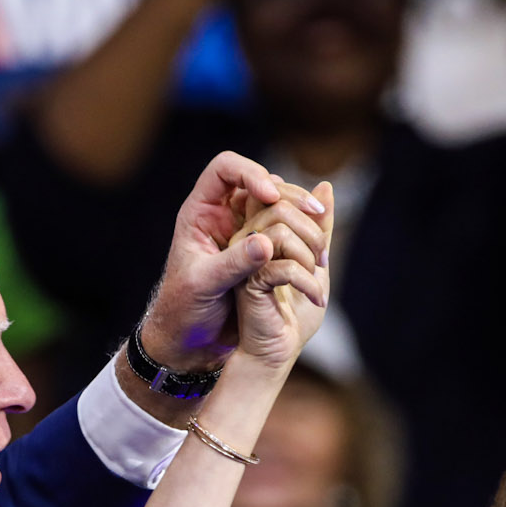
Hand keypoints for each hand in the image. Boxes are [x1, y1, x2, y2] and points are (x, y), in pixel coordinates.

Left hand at [139, 152, 330, 372]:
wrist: (188, 337)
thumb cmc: (184, 310)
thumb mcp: (204, 285)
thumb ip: (233, 263)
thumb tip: (267, 243)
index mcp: (201, 212)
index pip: (226, 169)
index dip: (250, 173)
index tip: (270, 196)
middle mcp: (224, 214)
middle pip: (262, 182)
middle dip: (289, 193)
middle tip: (314, 212)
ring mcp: (244, 230)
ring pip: (279, 204)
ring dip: (303, 214)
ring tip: (321, 229)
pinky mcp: (260, 249)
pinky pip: (288, 230)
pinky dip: (304, 234)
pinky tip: (318, 246)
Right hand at [229, 181, 333, 371]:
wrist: (279, 350)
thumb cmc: (294, 311)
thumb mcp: (315, 262)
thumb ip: (320, 227)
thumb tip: (325, 186)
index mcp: (259, 231)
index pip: (280, 197)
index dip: (306, 208)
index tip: (324, 243)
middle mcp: (246, 240)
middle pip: (279, 207)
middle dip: (312, 232)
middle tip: (324, 262)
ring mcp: (242, 260)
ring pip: (278, 232)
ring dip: (309, 255)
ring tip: (318, 280)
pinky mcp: (246, 283)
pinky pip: (282, 265)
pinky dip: (307, 281)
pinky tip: (316, 298)